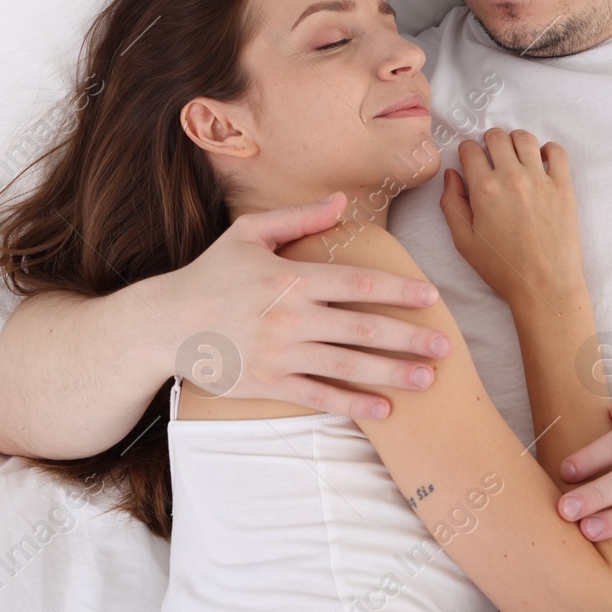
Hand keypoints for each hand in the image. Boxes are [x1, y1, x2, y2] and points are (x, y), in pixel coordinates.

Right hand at [161, 192, 450, 420]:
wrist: (165, 323)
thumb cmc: (211, 274)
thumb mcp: (249, 234)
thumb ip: (299, 218)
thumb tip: (341, 200)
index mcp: (291, 278)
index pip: (358, 284)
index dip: (398, 291)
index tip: (431, 298)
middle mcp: (290, 318)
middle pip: (362, 330)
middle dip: (408, 339)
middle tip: (446, 346)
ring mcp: (280, 354)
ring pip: (347, 367)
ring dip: (392, 375)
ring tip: (427, 380)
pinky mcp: (267, 383)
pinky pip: (318, 396)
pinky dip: (352, 405)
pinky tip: (383, 411)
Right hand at [439, 128, 585, 306]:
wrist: (544, 286)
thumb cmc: (502, 269)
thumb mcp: (463, 241)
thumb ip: (451, 204)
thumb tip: (452, 175)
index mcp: (484, 190)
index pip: (470, 149)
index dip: (466, 151)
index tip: (471, 161)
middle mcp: (512, 178)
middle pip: (497, 137)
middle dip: (489, 141)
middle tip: (492, 156)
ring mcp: (540, 179)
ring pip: (525, 138)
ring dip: (515, 141)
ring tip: (515, 156)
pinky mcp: (563, 186)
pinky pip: (557, 151)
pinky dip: (547, 150)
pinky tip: (541, 162)